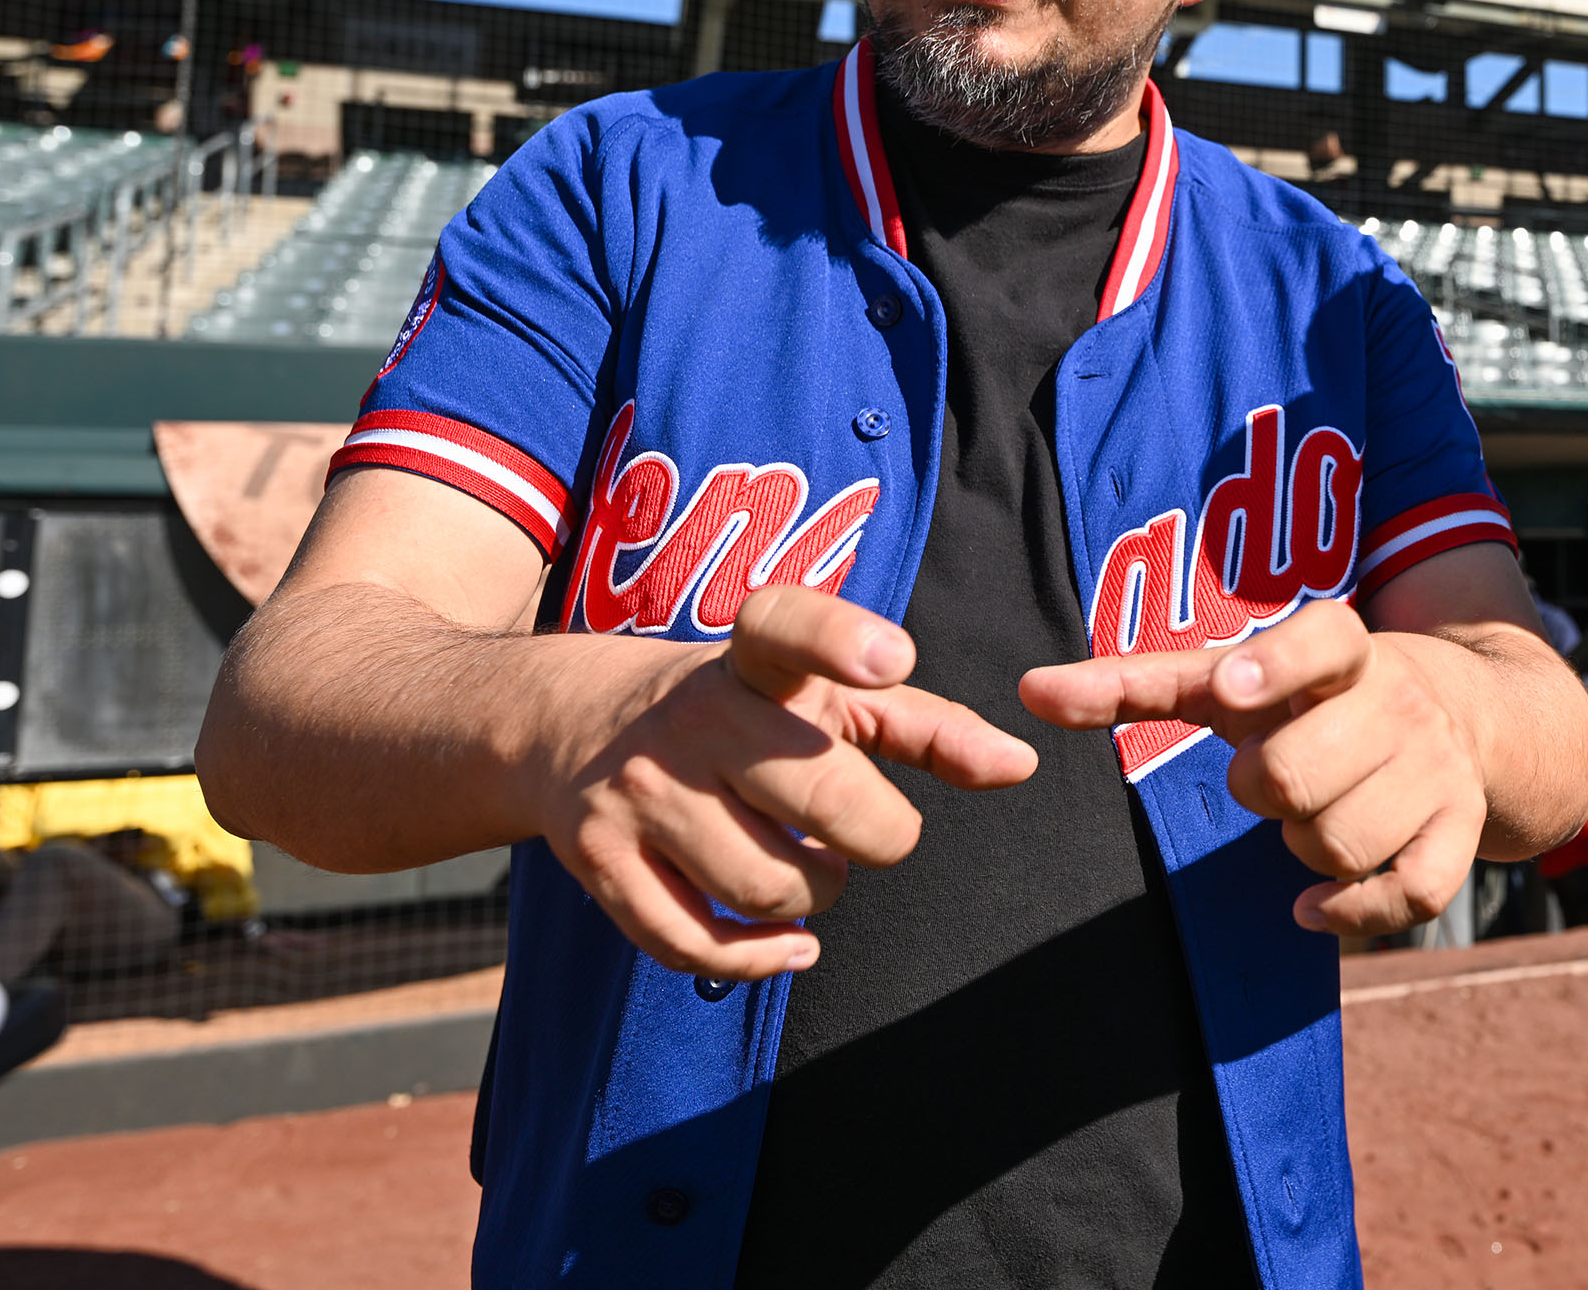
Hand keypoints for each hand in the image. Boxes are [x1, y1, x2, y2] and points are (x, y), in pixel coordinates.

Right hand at [535, 586, 1036, 979]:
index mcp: (754, 659)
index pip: (788, 628)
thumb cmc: (742, 711)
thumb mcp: (826, 696)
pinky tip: (787, 942)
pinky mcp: (599, 861)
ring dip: (816, 896)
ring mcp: (637, 792)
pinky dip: (757, 960)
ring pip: (767, 886)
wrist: (568, 719)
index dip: (840, 642)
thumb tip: (1019, 766)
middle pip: (822, 800)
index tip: (890, 657)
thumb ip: (927, 727)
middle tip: (863, 827)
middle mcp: (692, 718)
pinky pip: (693, 945)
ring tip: (807, 864)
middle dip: (875, 835)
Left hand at [1018, 600, 1490, 935]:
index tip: (1232, 689)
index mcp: (1342, 649)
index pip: (1322, 641)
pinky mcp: (1462, 829)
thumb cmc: (1311, 696)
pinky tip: (1314, 903)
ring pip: (1341, 842)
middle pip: (1298, 775)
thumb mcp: (1237, 676)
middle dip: (1260, 792)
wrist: (1462, 708)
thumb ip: (1135, 682)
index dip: (1277, 667)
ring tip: (1306, 816)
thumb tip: (1029, 693)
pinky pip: (1407, 894)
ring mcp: (1436, 769)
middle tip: (1264, 778)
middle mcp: (1397, 701)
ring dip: (1302, 848)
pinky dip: (1352, 911)